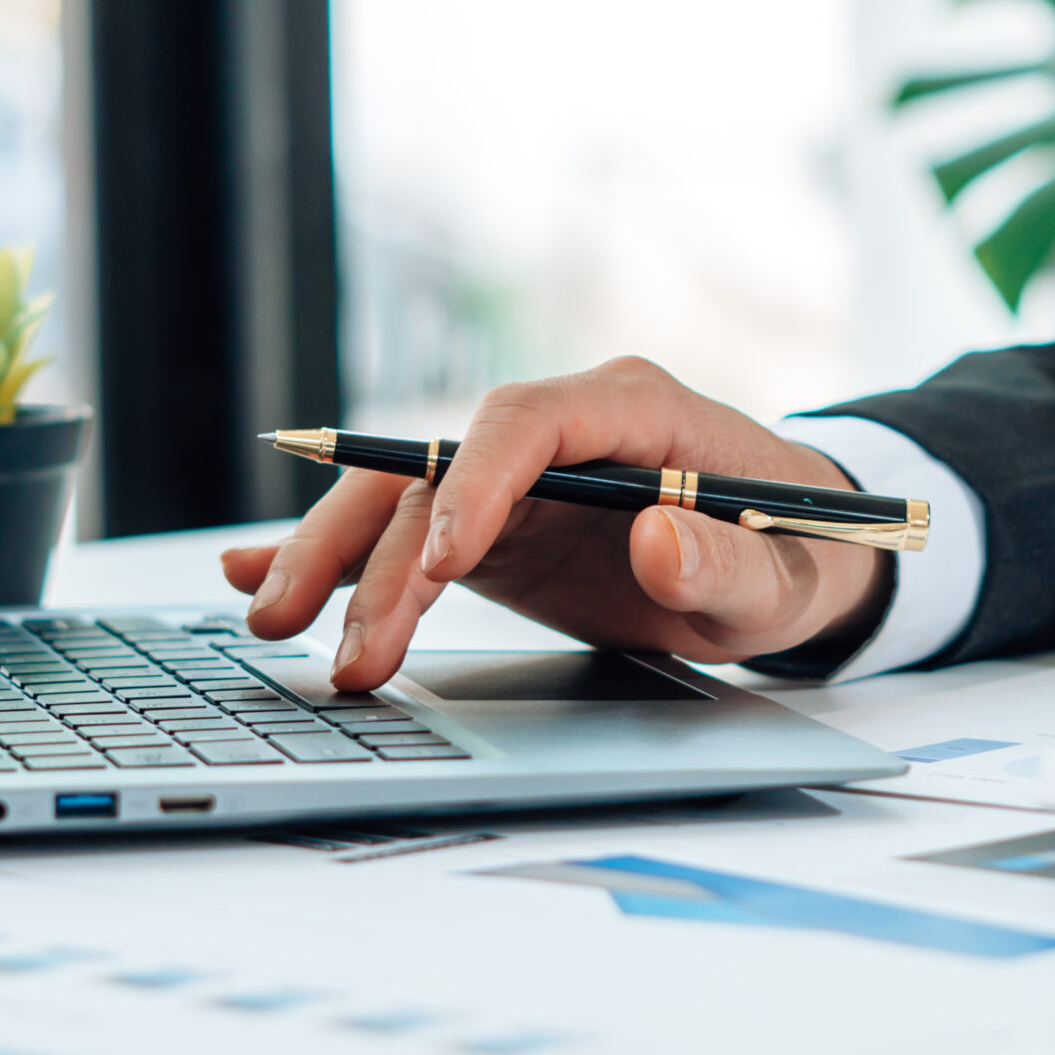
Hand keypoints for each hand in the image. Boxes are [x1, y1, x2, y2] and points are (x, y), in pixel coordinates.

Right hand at [218, 359, 891, 688]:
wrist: (796, 559)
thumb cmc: (799, 556)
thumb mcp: (783, 579)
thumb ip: (725, 561)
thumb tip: (659, 533)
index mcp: (636, 410)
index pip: (529, 420)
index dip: (477, 483)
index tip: (447, 565)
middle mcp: (562, 429)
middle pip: (443, 467)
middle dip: (380, 551)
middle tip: (341, 644)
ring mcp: (523, 476)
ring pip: (406, 501)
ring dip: (339, 561)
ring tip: (278, 630)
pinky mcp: (499, 525)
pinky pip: (407, 530)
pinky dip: (339, 554)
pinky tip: (255, 578)